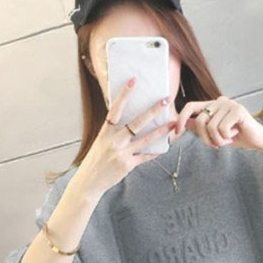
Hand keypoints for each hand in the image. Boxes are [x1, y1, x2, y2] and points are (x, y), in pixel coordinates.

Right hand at [76, 77, 176, 196]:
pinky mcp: (127, 165)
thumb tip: (127, 120)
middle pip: (136, 123)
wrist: (89, 182)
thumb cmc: (96, 160)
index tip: (133, 81)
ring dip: (161, 131)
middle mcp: (114, 141)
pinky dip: (154, 152)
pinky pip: (145, 157)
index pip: (115, 109)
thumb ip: (113, 132)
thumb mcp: (101, 142)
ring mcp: (121, 153)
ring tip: (173, 123)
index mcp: (105, 132)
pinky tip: (164, 148)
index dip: (124, 95)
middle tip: (165, 100)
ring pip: (145, 139)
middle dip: (152, 111)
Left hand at [175, 96, 262, 151]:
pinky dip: (227, 137)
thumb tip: (180, 124)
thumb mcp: (214, 133)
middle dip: (206, 139)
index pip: (190, 106)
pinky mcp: (237, 110)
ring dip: (218, 140)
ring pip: (211, 127)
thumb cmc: (237, 136)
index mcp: (212, 105)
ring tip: (229, 139)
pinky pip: (222, 128)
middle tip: (217, 145)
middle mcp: (219, 101)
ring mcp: (229, 104)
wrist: (257, 140)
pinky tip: (236, 134)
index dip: (181, 118)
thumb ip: (199, 127)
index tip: (176, 131)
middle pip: (199, 121)